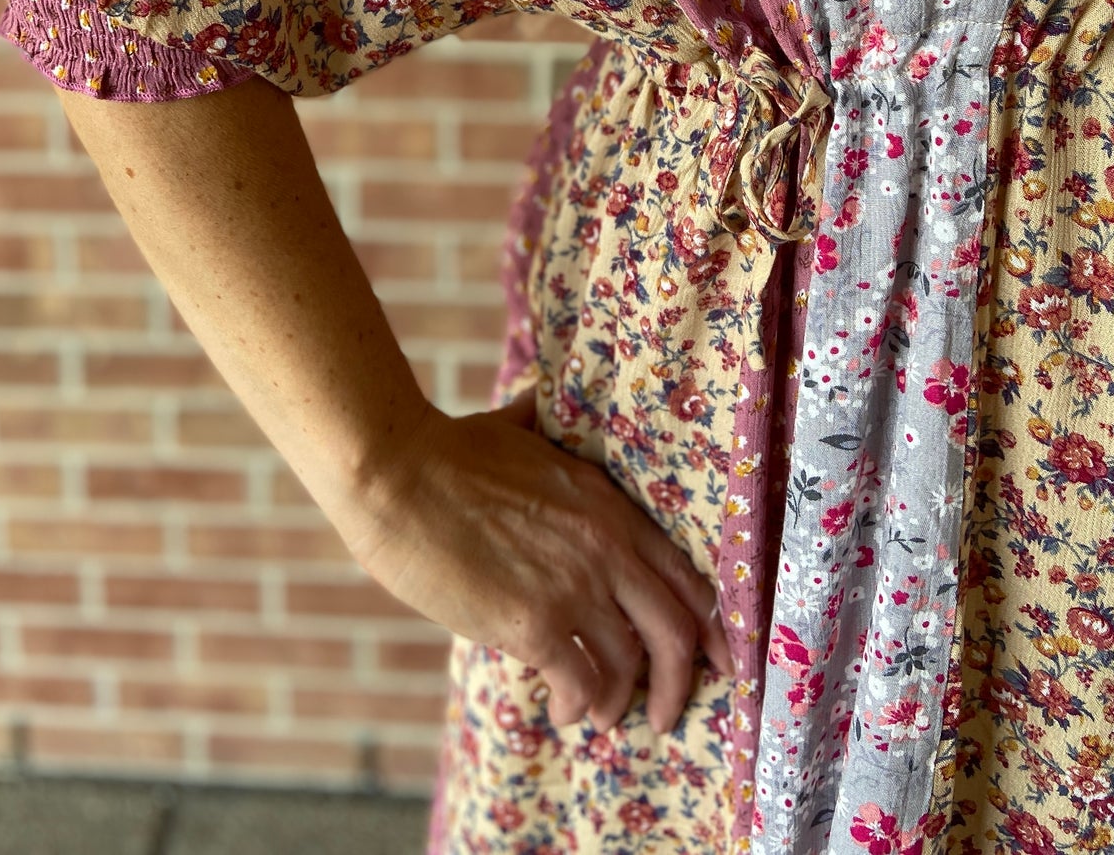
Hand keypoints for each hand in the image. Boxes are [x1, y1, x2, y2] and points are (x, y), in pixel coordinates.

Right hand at [337, 384, 733, 736]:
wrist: (395, 473)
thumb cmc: (446, 451)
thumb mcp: (521, 430)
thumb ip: (548, 428)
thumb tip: (541, 398)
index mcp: (609, 503)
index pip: (686, 574)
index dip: (712, 626)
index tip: (718, 659)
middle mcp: (605, 546)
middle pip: (675, 632)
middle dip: (678, 683)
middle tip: (667, 714)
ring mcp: (572, 587)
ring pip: (626, 667)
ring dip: (615, 701)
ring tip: (597, 714)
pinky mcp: (532, 625)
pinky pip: (579, 684)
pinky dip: (576, 705)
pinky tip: (562, 709)